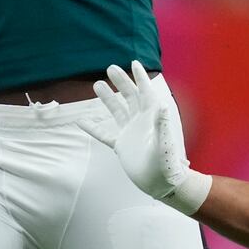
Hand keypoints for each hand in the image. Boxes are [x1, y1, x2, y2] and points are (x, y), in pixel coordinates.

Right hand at [88, 60, 211, 214]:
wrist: (161, 184)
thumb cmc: (167, 165)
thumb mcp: (164, 145)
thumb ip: (162, 125)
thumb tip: (162, 106)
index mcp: (152, 118)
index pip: (146, 92)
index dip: (140, 78)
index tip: (133, 63)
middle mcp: (141, 122)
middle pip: (130, 96)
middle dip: (121, 82)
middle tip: (110, 68)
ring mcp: (130, 132)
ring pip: (117, 110)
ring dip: (108, 98)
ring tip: (97, 85)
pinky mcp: (121, 145)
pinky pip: (104, 133)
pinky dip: (93, 127)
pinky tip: (81, 121)